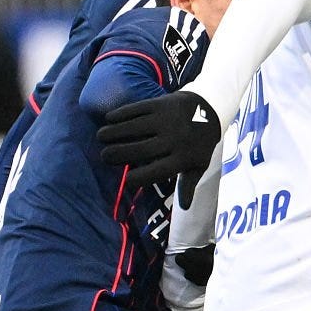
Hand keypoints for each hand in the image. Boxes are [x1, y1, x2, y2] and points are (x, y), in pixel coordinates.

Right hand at [98, 90, 219, 206]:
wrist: (210, 108)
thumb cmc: (201, 143)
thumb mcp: (199, 164)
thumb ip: (188, 184)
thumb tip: (184, 207)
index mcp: (184, 158)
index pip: (157, 171)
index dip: (139, 178)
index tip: (125, 181)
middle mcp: (174, 139)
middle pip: (141, 149)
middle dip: (119, 153)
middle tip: (104, 156)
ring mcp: (167, 119)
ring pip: (135, 127)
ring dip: (115, 131)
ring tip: (100, 136)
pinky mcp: (161, 103)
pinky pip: (137, 109)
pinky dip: (121, 113)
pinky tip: (109, 118)